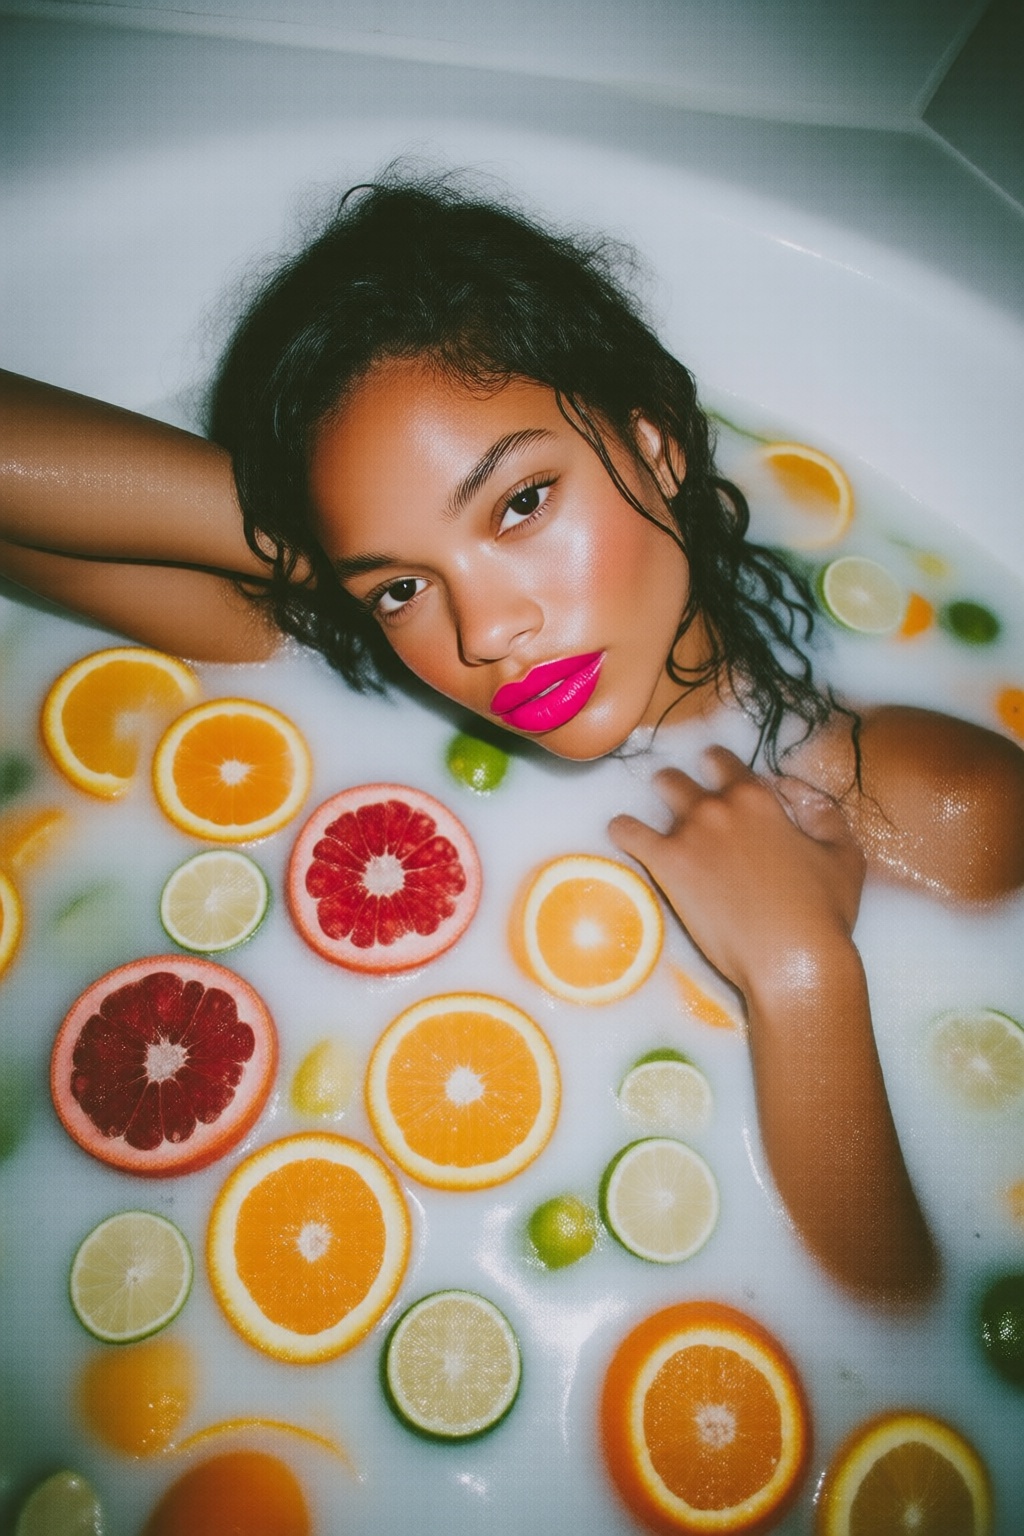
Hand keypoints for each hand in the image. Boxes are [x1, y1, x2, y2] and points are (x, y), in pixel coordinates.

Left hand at [609, 747, 865, 1001]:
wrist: (793, 959)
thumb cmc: (824, 911)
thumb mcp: (844, 853)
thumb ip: (822, 812)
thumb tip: (792, 790)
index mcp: (759, 799)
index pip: (725, 763)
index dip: (719, 768)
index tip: (715, 777)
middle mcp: (720, 807)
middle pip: (683, 777)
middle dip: (680, 785)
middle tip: (682, 801)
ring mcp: (690, 833)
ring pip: (660, 792)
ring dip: (658, 799)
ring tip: (655, 816)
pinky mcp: (668, 864)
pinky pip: (628, 831)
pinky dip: (623, 829)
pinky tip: (621, 832)